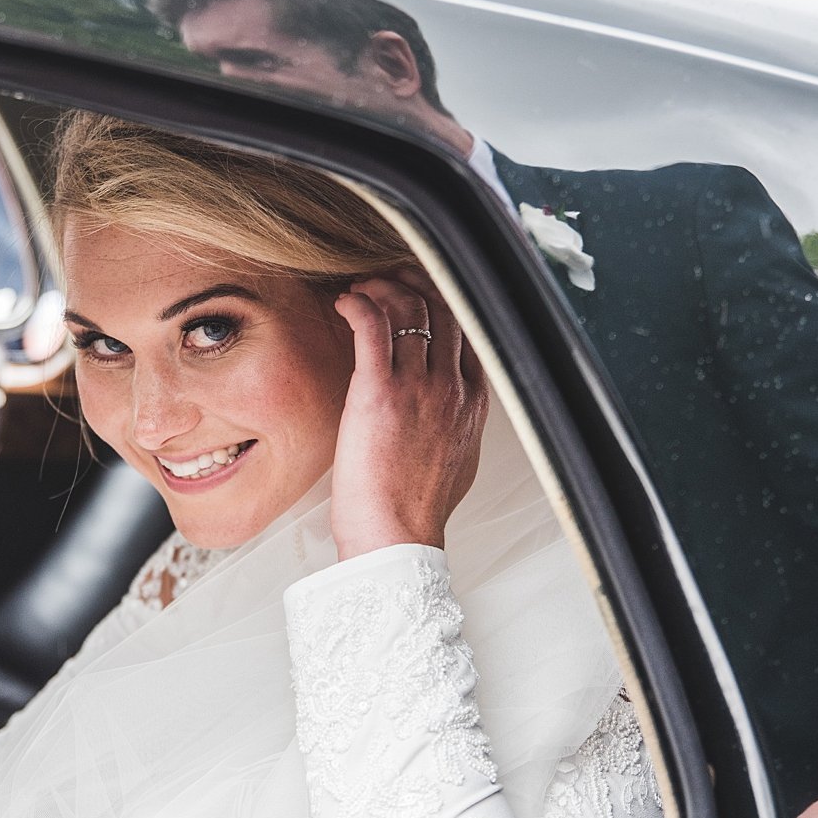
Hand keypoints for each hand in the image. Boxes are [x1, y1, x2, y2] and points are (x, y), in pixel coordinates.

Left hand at [329, 269, 488, 560]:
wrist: (398, 538)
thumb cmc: (415, 508)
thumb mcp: (457, 459)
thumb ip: (457, 424)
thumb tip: (448, 411)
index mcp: (472, 402)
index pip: (466, 329)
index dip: (440, 300)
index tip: (415, 292)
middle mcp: (452, 387)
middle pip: (441, 308)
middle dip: (411, 282)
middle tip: (383, 279)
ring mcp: (419, 387)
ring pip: (409, 308)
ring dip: (380, 288)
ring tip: (359, 290)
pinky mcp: (380, 392)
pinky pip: (373, 325)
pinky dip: (359, 303)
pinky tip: (345, 303)